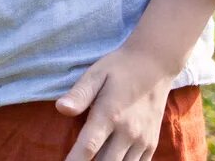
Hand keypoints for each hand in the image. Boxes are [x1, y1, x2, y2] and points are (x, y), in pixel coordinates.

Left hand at [55, 45, 174, 160]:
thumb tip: (60, 108)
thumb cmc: (120, 68)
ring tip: (95, 159)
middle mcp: (128, 132)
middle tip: (77, 160)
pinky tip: (113, 159)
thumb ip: (80, 94)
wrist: (154, 63)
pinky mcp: (151, 144)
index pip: (88, 147)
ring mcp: (142, 140)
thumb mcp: (97, 73)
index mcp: (110, 114)